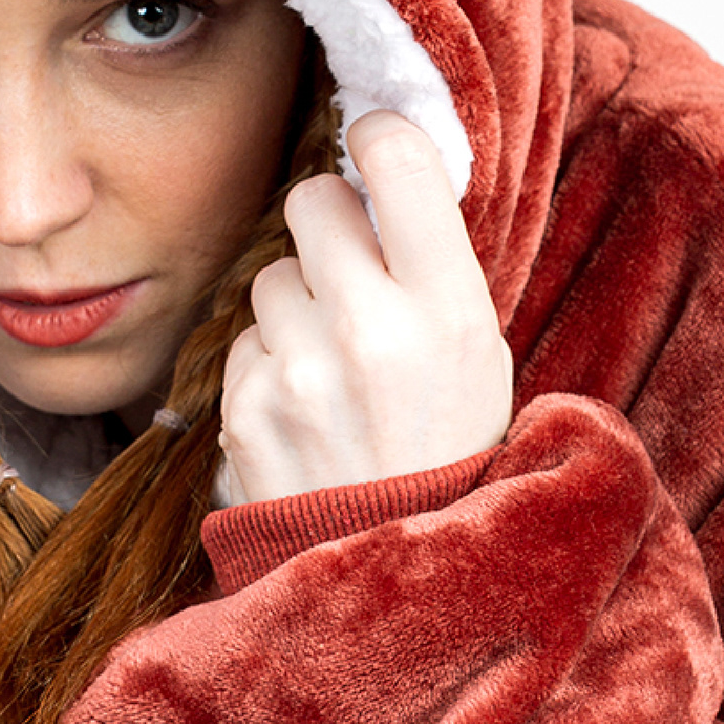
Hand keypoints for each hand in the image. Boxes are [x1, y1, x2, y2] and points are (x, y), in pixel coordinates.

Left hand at [218, 112, 511, 503]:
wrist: (403, 584)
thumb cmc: (450, 454)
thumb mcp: (480, 356)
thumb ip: (430, 268)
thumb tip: (374, 170)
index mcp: (448, 309)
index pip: (396, 161)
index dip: (377, 138)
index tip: (372, 145)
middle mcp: (370, 329)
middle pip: (310, 199)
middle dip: (326, 228)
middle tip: (352, 275)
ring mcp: (298, 369)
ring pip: (270, 274)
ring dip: (295, 305)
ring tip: (336, 368)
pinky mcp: (244, 408)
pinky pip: (244, 340)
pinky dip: (268, 365)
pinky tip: (305, 412)